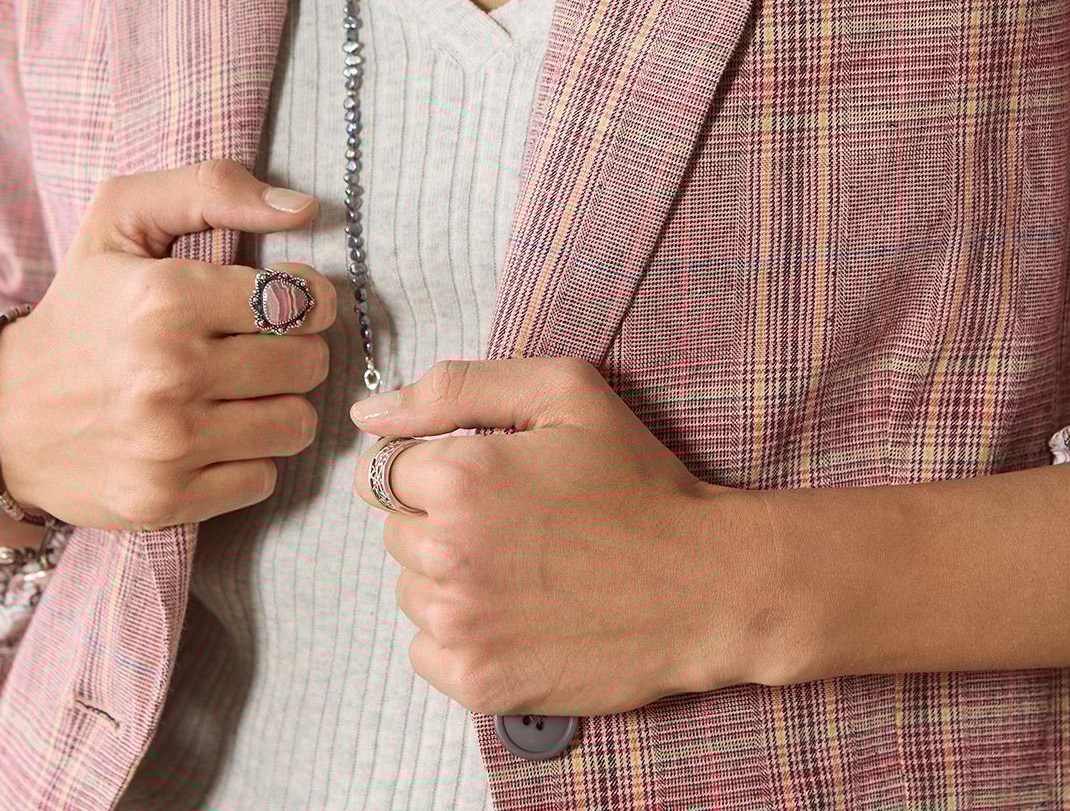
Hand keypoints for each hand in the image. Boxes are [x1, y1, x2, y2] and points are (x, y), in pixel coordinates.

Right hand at [0, 158, 338, 541]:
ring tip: (241, 392)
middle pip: (308, 364)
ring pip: (295, 424)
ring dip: (280, 406)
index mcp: (168, 298)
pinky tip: (215, 436)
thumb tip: (304, 208)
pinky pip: (263, 479)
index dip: (308, 298)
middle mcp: (168, 373)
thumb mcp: (124, 218)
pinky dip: (250, 459)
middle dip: (297, 351)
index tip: (286, 302)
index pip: (302, 300)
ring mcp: (166, 444)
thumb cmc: (81, 305)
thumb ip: (214, 188)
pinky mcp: (162, 501)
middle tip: (261, 348)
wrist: (2, 413)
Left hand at [348, 357, 749, 717]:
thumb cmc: (638, 481)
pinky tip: (519, 610)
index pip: (386, 468)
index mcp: (461, 476)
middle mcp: (447, 552)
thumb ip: (457, 387)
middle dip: (441, 519)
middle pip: (396, 530)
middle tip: (519, 519)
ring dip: (450, 577)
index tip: (488, 476)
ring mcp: (460, 625)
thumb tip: (369, 414)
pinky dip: (463, 632)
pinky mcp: (476, 683)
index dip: (436, 464)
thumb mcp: (565, 393)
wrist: (701, 584)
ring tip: (526, 565)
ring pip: (411, 590)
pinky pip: (427, 650)